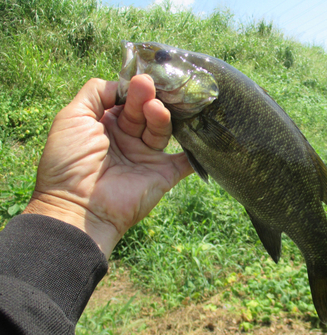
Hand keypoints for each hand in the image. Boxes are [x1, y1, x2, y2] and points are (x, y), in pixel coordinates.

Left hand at [23, 75, 192, 257]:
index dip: (132, 88)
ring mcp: (146, 157)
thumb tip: (122, 83)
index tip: (140, 77)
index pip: (126, 100)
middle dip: (145, 97)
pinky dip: (195, 151)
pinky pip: (185, 161)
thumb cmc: (69, 161)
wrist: (78, 207)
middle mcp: (127, 139)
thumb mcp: (72, 117)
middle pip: (144, 111)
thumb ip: (96, 93)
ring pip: (162, 130)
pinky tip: (199, 131)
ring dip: (160, 116)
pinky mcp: (163, 175)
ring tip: (155, 108)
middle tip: (147, 86)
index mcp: (105, 125)